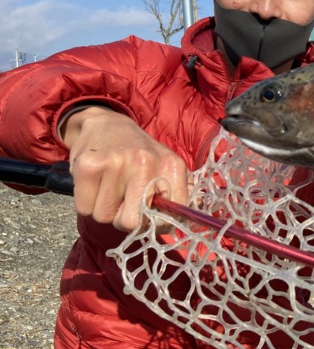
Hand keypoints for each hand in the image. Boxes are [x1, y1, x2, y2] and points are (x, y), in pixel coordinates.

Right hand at [62, 107, 189, 230]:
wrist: (107, 123)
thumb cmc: (140, 154)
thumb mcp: (167, 167)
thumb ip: (183, 192)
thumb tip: (194, 212)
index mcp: (172, 166)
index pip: (168, 218)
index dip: (154, 225)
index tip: (148, 216)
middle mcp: (146, 162)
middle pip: (131, 223)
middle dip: (124, 220)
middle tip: (123, 202)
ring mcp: (116, 163)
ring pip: (103, 217)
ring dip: (104, 209)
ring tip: (110, 187)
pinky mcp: (88, 165)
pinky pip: (84, 208)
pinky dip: (87, 202)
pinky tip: (96, 184)